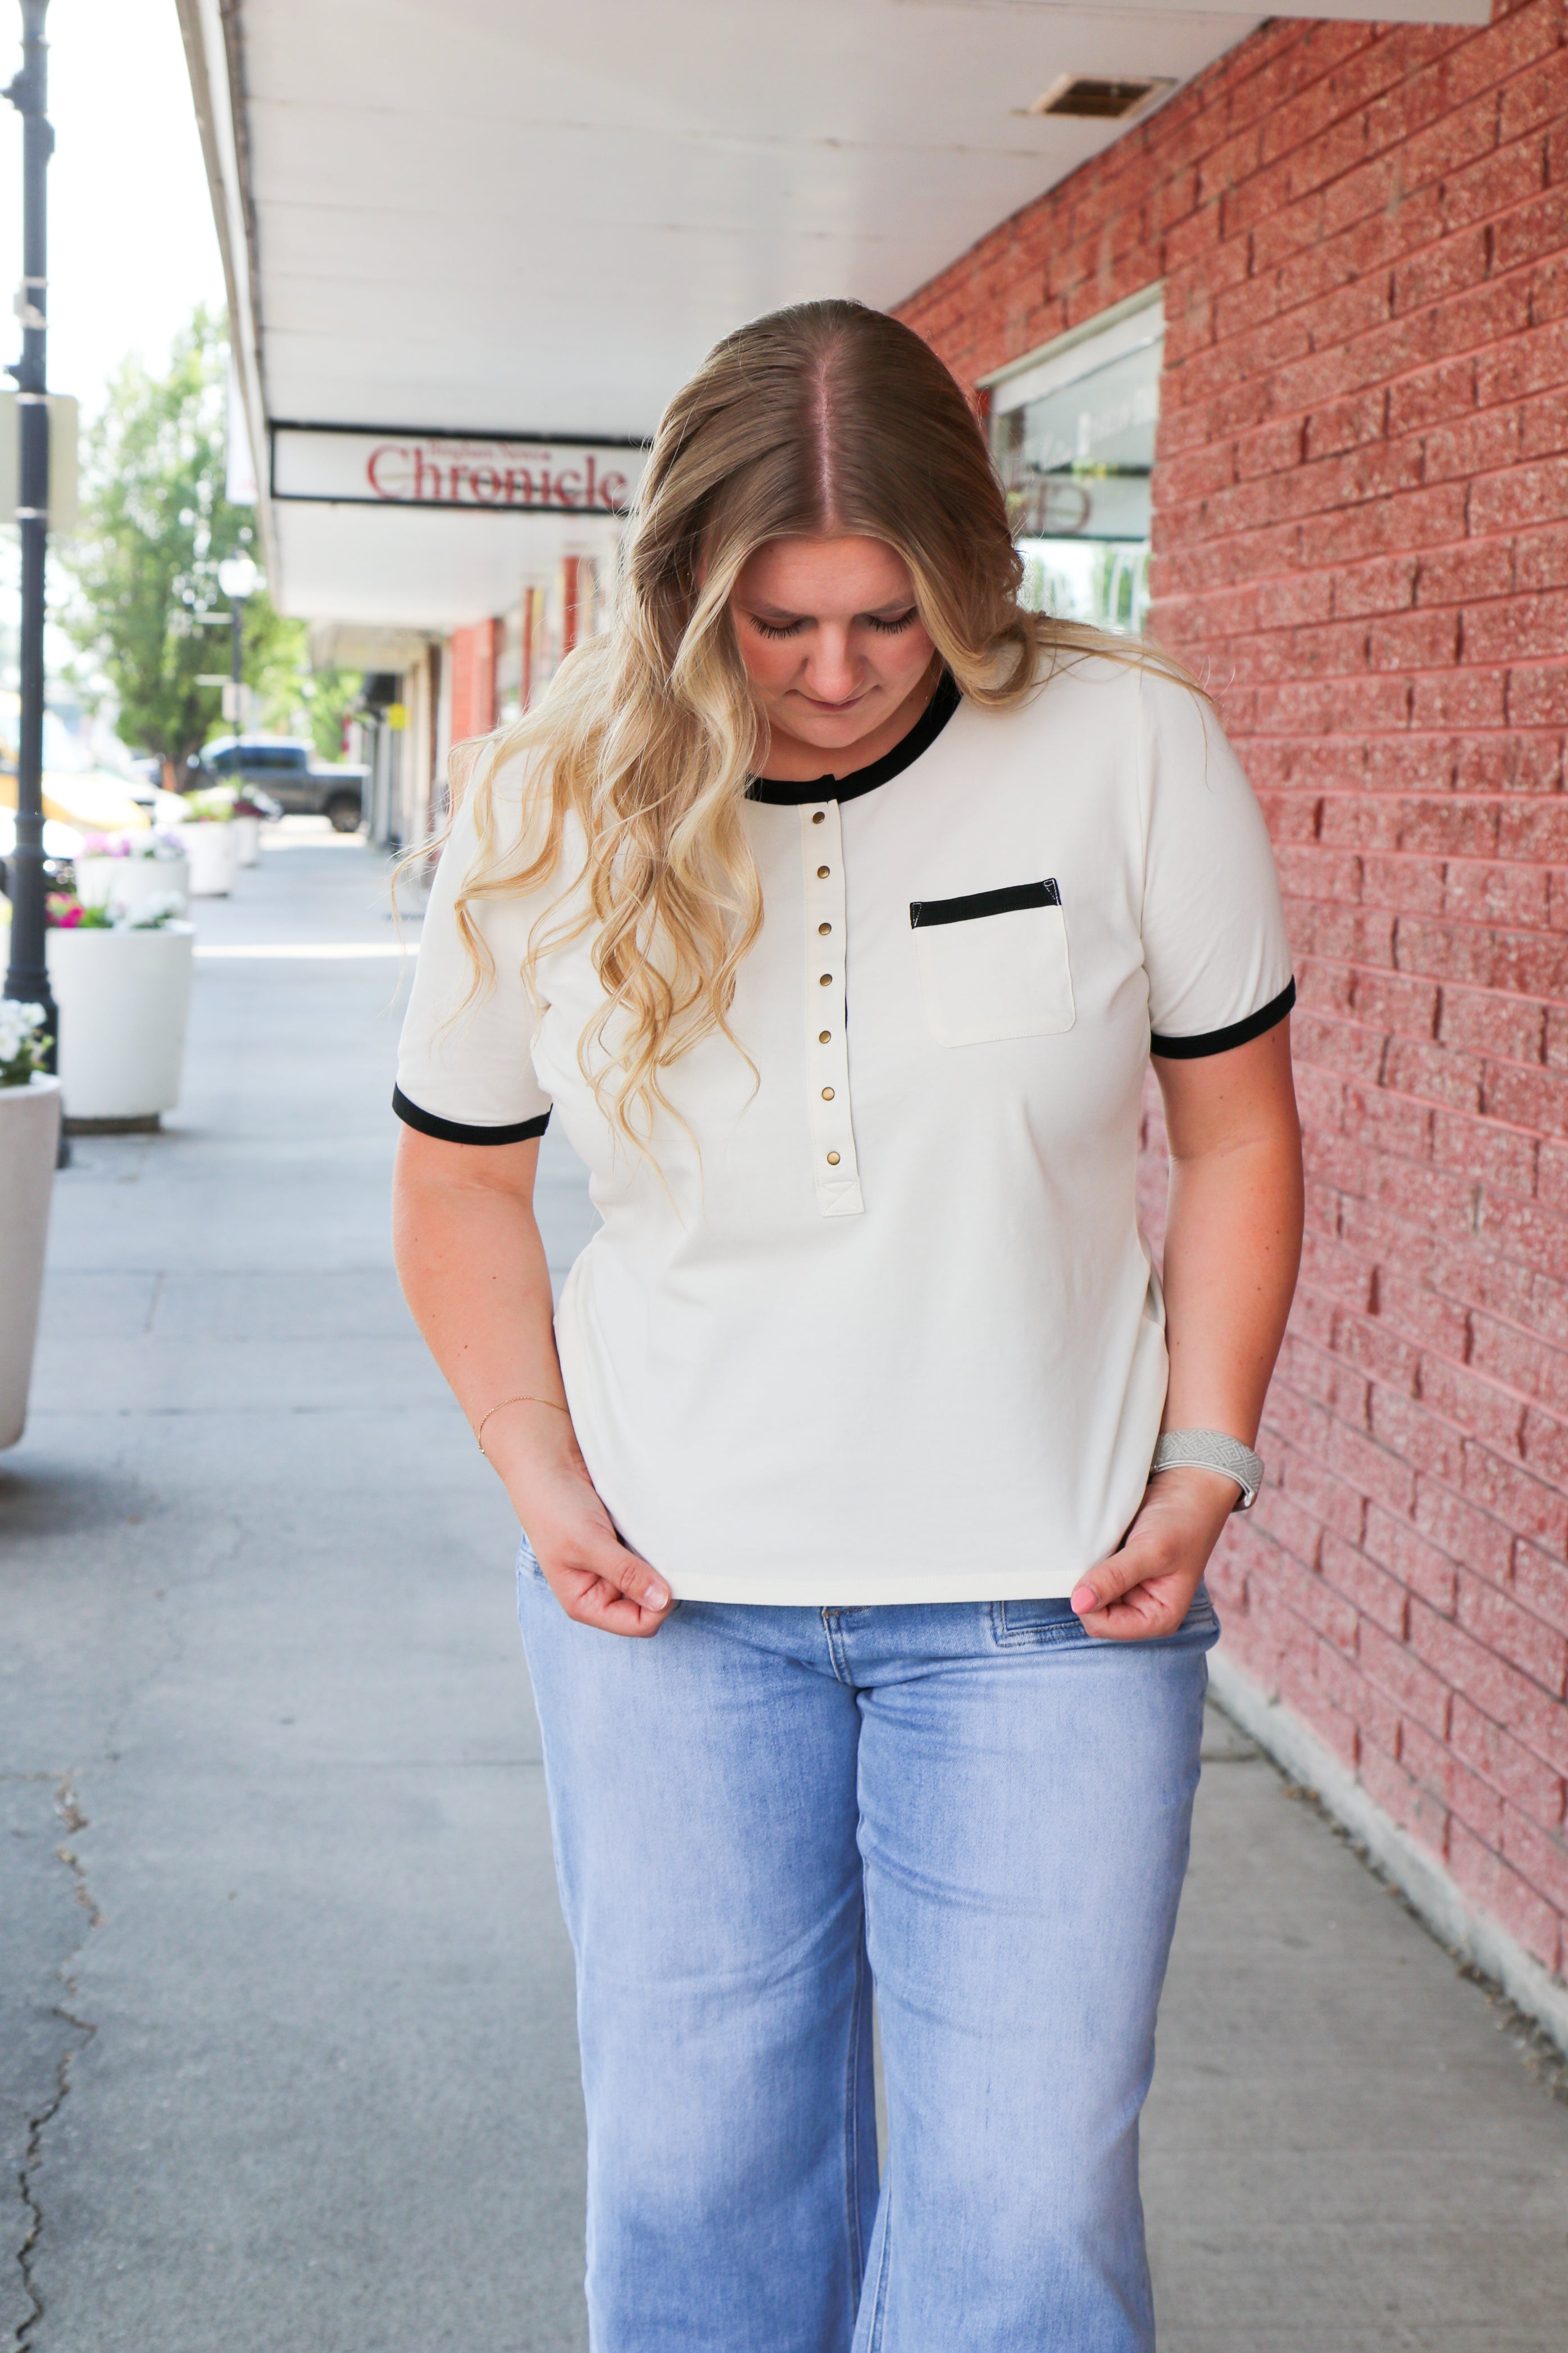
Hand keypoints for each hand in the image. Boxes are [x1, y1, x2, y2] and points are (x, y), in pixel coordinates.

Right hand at [512, 1459, 674, 1639]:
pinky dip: (656, 1542)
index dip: (658, 1606)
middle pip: (650, 1603)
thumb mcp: (588, 1544)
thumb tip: (662, 1600)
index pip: (638, 1624)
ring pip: (654, 1577)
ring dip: (660, 1560)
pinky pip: (651, 1553)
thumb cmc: (552, 1507)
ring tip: (651, 1537)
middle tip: (662, 1553)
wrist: (548, 1462)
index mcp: (586, 1602)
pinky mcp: (623, 1544)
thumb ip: (625, 1574)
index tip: (668, 1577)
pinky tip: (650, 1526)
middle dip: (660, 1582)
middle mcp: (601, 1590)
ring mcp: (614, 1566)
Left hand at [1069, 1464, 1237, 1640]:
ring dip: (1087, 1569)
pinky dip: (1090, 1558)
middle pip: (1092, 1611)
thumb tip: (1079, 1603)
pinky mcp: (1120, 1571)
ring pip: (1088, 1592)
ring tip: (1104, 1546)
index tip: (1088, 1569)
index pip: (1102, 1625)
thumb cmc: (1184, 1520)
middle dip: (1088, 1585)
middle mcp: (1142, 1609)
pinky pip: (1091, 1573)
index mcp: (1158, 1618)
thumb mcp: (1152, 1550)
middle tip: (1098, 1553)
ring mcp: (1129, 1591)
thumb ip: (1115, 1578)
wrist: (1190, 1486)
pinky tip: (1100, 1542)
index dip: (1087, 1602)